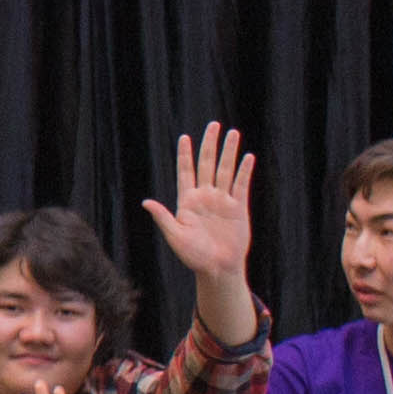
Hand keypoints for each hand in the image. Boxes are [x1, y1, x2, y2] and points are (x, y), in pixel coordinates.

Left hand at [140, 125, 258, 286]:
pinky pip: (241, 185)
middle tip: (213, 125)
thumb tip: (145, 202)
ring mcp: (223, 201)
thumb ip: (163, 217)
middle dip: (210, 144)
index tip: (184, 137)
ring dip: (229, 152)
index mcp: (187, 201)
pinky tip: (247, 157)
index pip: (186, 172)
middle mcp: (205, 196)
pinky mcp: (238, 208)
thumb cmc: (193, 255)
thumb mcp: (175, 236)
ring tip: (233, 133)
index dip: (185, 155)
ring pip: (225, 170)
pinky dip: (244, 171)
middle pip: (207, 164)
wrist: (217, 268)